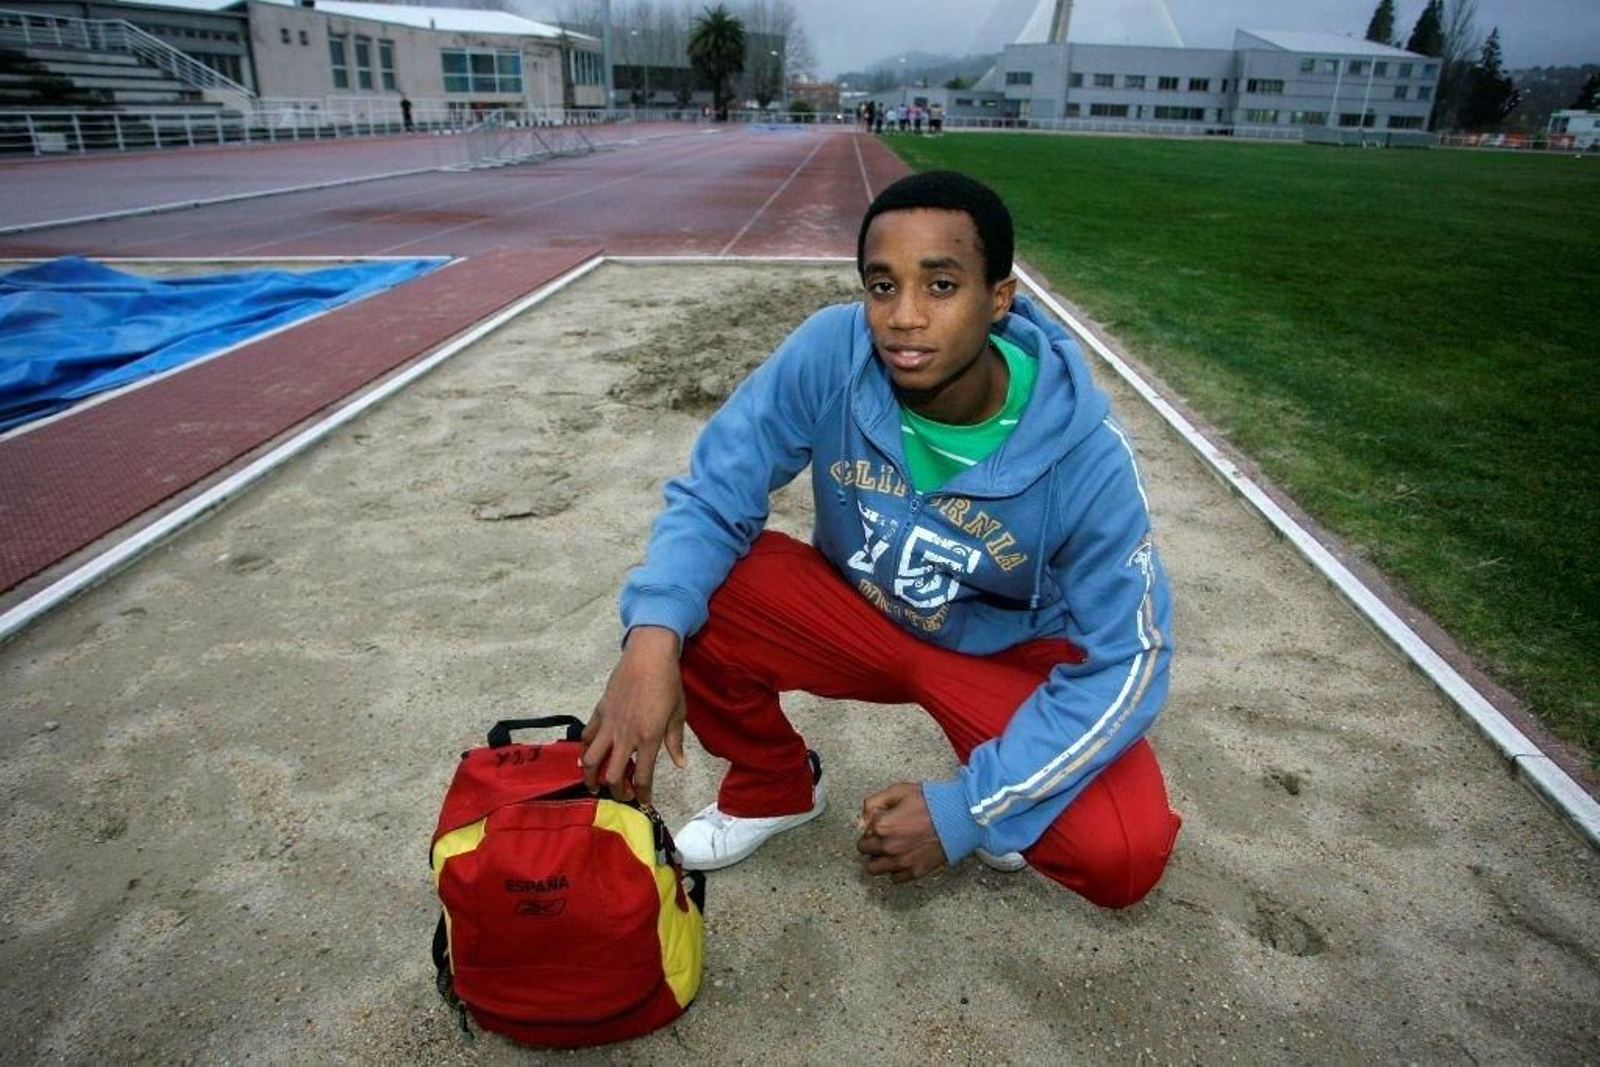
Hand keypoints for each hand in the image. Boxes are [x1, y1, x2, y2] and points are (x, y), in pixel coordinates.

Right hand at [581, 626, 685, 804]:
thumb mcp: (678, 713)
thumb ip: (675, 742)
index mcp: (649, 737)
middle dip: (617, 791)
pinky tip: (587, 757)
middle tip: (622, 794)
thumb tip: (680, 764)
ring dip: (591, 776)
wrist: (648, 655)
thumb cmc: (668, 682)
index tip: (644, 802)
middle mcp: (626, 735)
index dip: (643, 794)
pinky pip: (587, 736)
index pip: (642, 776)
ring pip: (591, 759)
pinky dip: (585, 750)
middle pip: (613, 774)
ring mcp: (609, 723)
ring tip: (595, 784)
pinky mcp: (600, 711)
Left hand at [855, 782, 946, 883]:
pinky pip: (894, 878)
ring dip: (877, 859)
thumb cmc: (932, 802)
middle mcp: (888, 847)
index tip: (882, 820)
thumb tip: (862, 820)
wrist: (959, 817)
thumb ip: (874, 802)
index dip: (872, 824)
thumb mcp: (899, 790)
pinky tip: (903, 858)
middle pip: (864, 851)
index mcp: (882, 826)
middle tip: (884, 835)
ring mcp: (901, 861)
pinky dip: (895, 870)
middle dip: (871, 842)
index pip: (863, 831)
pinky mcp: (915, 871)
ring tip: (889, 850)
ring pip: (874, 869)